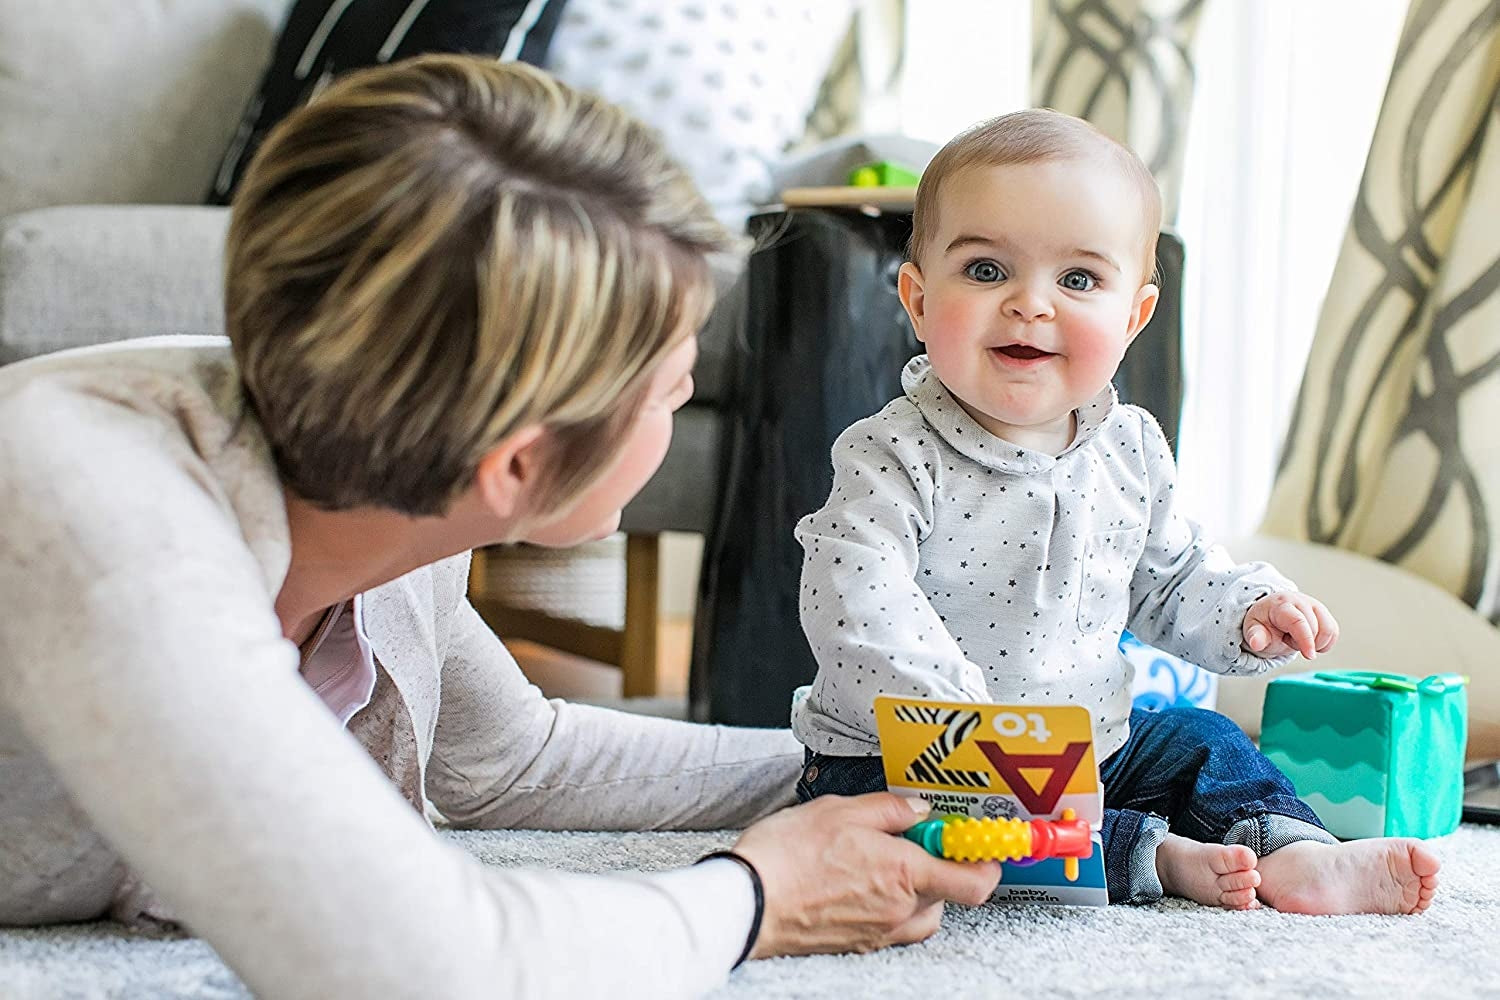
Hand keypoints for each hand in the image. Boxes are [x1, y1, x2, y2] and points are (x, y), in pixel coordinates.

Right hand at [731, 792, 999, 958]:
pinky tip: (858, 883)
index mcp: (903, 873)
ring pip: (920, 915)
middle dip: (938, 869)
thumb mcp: (841, 809)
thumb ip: (890, 809)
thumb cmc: (787, 856)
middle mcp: (898, 910)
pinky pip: (891, 927)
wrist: (747, 902)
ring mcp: (878, 932)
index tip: (978, 844)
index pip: (974, 883)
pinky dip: (888, 907)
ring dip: (916, 891)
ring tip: (883, 863)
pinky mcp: (856, 944)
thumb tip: (917, 811)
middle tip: (913, 840)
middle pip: (947, 896)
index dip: (986, 864)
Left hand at [1243, 592, 1338, 659]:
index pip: (1298, 622)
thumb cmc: (1263, 623)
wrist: (1271, 615)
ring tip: (1297, 638)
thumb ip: (1256, 637)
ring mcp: (1315, 606)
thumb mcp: (1254, 631)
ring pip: (1328, 631)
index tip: (1309, 656)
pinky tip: (1309, 640)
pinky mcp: (1325, 614)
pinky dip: (1324, 642)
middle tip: (1286, 639)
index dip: (1306, 640)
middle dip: (1302, 643)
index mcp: (1282, 604)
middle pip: (1314, 630)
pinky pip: (1333, 633)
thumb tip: (1256, 644)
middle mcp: (1301, 601)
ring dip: (1315, 643)